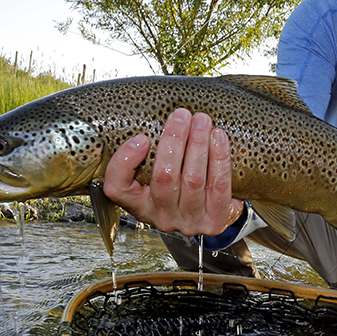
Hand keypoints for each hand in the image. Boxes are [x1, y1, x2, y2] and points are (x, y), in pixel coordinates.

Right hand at [102, 108, 243, 235]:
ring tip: (202, 120)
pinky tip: (218, 137)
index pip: (117, 188)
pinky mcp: (214, 221)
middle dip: (174, 140)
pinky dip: (219, 158)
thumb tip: (160, 116)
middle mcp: (161, 216)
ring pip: (193, 179)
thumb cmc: (181, 187)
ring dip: (198, 144)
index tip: (141, 137)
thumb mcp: (157, 175)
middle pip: (163, 177)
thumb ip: (151, 153)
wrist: (213, 216)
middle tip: (181, 115)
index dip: (125, 162)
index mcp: (139, 204)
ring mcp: (188, 221)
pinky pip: (218, 186)